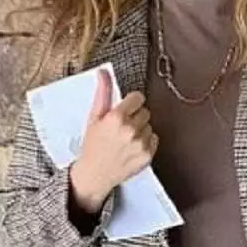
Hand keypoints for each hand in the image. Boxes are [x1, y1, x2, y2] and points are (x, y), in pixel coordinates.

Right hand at [67, 69, 158, 213]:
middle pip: (145, 111)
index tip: (124, 110)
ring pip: (149, 125)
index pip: (138, 97)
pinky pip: (154, 138)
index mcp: (116, 118)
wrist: (94, 175)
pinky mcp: (147, 156)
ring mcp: (140, 144)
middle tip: (122, 127)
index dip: (131, 103)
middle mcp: (130, 130)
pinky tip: (132, 147)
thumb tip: (104, 72)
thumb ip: (103, 93)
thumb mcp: (94, 117)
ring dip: (140, 129)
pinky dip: (146, 141)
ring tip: (125, 139)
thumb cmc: (92, 145)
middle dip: (135, 116)